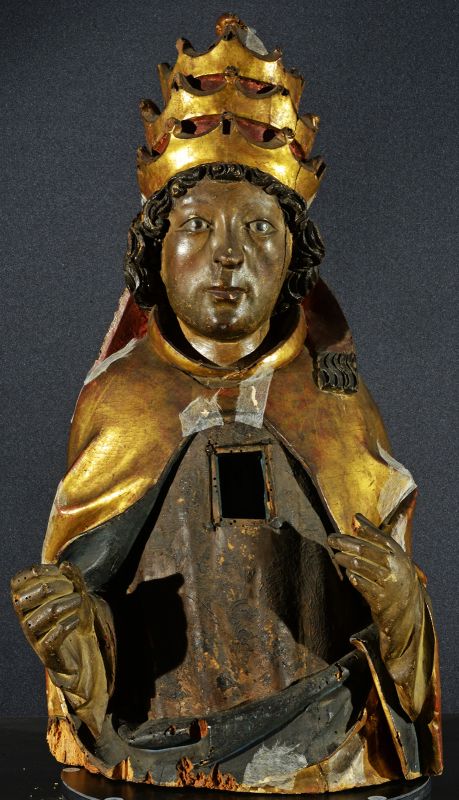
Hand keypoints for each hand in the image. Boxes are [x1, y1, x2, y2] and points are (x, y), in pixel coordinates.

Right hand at [11, 561, 92, 675]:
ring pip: (51, 611)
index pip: (19, 581)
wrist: (79, 652)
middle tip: (72, 589)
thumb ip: (72, 577)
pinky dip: (70, 623)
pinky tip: (75, 622)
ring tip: (78, 602)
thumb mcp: (75, 594)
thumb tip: (65, 565)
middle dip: (61, 585)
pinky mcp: (45, 652)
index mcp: (23, 602)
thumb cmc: (72, 617)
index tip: (59, 572)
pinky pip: (57, 633)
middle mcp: (23, 618)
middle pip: (40, 591)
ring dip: (71, 602)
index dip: (40, 570)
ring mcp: (33, 635)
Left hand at [328, 513, 421, 660]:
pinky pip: (360, 583)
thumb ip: (376, 539)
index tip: (351, 521)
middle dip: (344, 542)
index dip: (366, 529)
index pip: (380, 538)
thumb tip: (356, 517)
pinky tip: (348, 573)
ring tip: (336, 556)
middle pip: (364, 550)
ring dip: (344, 559)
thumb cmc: (395, 578)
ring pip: (359, 566)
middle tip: (330, 538)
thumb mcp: (393, 558)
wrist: (408, 613)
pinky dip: (352, 576)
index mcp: (400, 556)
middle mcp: (395, 568)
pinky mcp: (380, 599)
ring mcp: (388, 583)